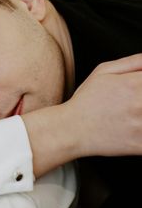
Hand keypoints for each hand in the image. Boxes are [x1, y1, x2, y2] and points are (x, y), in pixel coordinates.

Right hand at [22, 53, 141, 177]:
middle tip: (136, 102)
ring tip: (134, 112)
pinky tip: (135, 126)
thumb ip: (133, 62)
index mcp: (134, 85)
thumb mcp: (103, 72)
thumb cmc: (87, 101)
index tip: (141, 88)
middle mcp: (140, 104)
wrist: (72, 129)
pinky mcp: (141, 145)